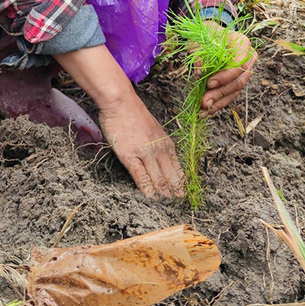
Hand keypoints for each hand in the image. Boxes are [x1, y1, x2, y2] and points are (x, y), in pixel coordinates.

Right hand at [54, 44, 184, 198]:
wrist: (121, 102)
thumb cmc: (133, 113)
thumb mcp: (153, 127)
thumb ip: (157, 142)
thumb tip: (160, 155)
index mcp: (165, 141)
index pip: (176, 165)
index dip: (180, 180)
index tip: (183, 190)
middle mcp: (159, 148)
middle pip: (170, 174)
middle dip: (175, 189)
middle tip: (178, 201)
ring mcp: (145, 153)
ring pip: (158, 177)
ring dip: (163, 192)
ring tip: (166, 203)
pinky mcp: (131, 156)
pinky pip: (141, 175)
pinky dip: (147, 188)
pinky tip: (149, 196)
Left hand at [199, 23, 256, 115]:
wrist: (210, 34)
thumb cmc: (205, 34)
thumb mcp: (199, 40)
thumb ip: (199, 54)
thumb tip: (199, 73)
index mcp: (242, 42)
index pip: (240, 63)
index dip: (225, 76)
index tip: (209, 83)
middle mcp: (249, 57)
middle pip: (238, 80)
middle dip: (220, 93)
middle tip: (204, 102)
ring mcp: (246, 70)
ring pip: (236, 90)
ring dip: (219, 101)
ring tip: (204, 109)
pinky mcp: (239, 79)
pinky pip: (232, 94)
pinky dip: (220, 102)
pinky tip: (209, 110)